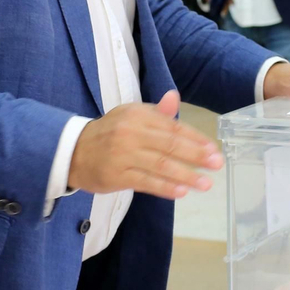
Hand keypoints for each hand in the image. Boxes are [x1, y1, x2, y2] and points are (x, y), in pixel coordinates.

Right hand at [68, 91, 223, 198]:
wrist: (73, 151)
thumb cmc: (109, 133)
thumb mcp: (130, 116)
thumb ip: (156, 112)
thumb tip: (174, 97)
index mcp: (138, 115)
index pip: (172, 126)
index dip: (195, 138)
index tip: (213, 149)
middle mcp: (131, 132)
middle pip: (170, 145)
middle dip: (196, 155)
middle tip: (216, 164)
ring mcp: (123, 155)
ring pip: (160, 165)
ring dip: (186, 175)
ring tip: (205, 184)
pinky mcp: (117, 175)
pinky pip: (146, 182)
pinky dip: (165, 187)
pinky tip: (181, 191)